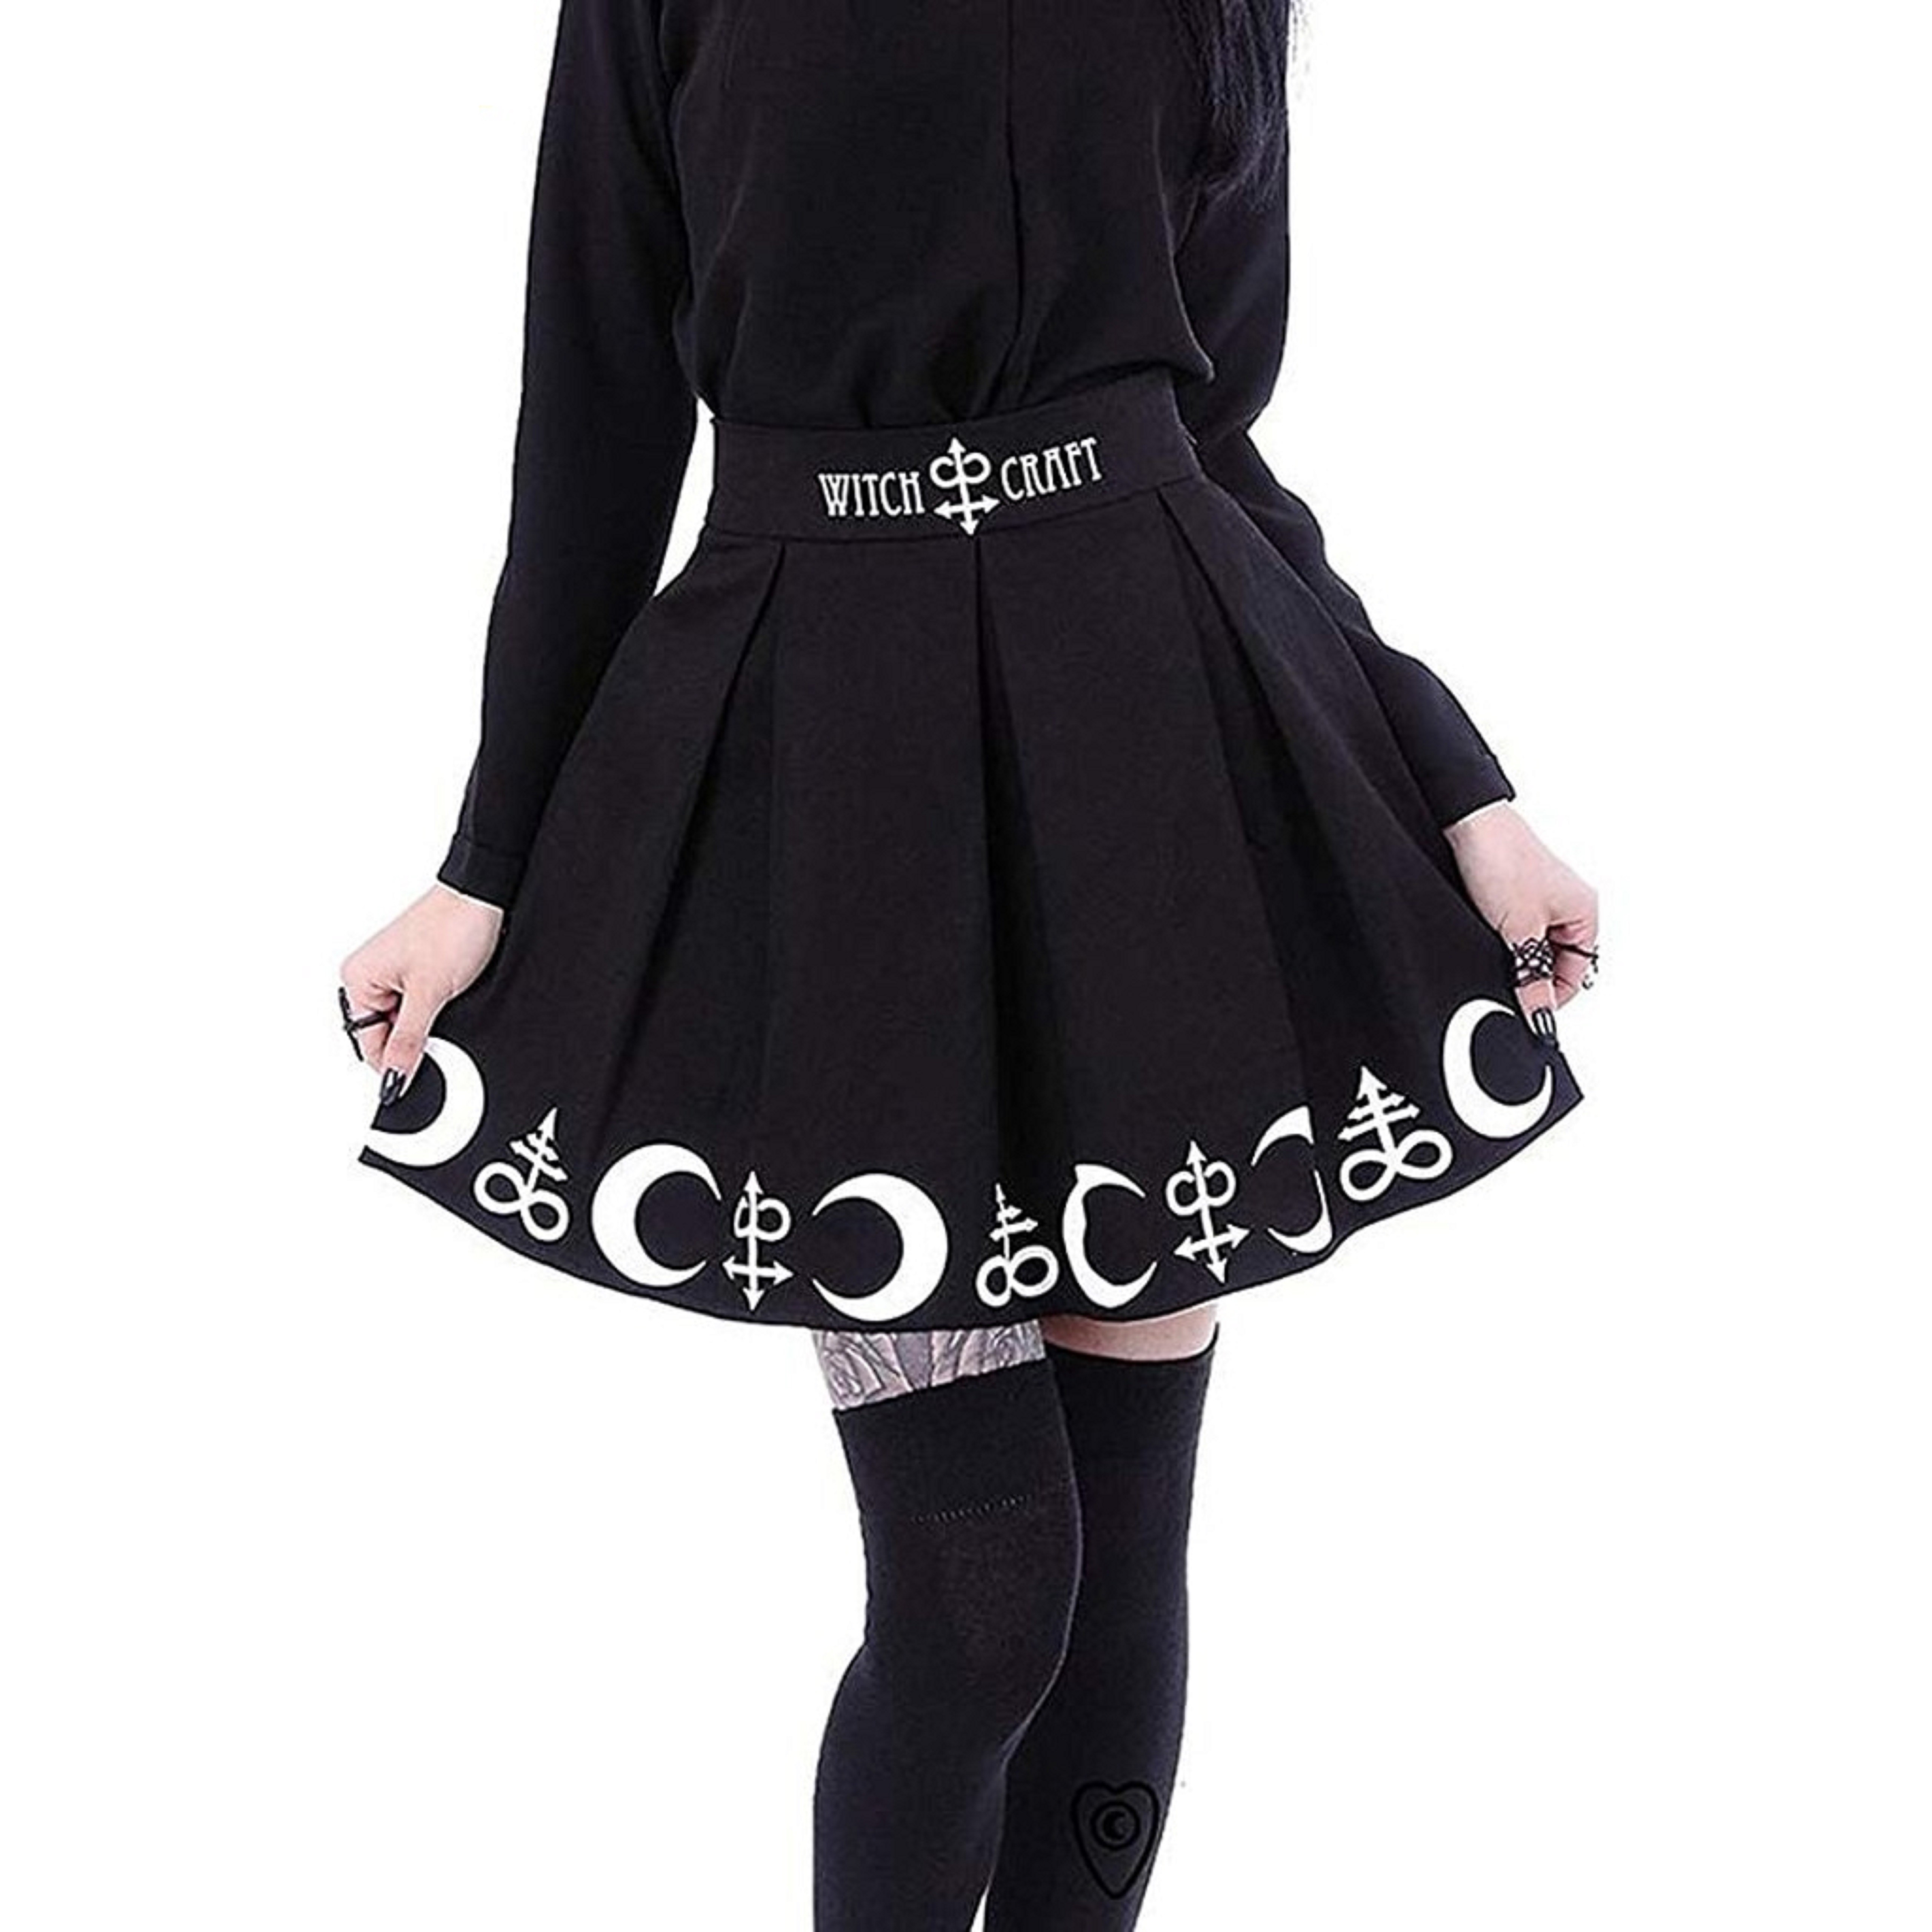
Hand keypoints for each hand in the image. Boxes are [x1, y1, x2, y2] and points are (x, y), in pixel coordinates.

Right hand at [339, 882, 504, 1104]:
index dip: (394, 1065)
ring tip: (446, 1001)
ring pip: (405, 1021)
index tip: (417, 1079)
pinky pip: (417, 1004)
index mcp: (357, 979)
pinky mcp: (414, 969)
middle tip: (440, 1026)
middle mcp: (367, 975)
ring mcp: (391, 972)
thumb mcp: (430, 995)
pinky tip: (449, 996)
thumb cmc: (452, 928)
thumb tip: (393, 1079)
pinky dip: (433, 1009)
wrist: (483, 896)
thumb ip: (409, 1041)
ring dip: (426, 1022)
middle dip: (413, 1040)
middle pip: (386, 1034)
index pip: (368, 1044)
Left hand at [1442, 800, 1598, 1040]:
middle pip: (1554, 964)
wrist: (1467, 821)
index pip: (1577, 975)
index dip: (1552, 998)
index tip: (1526, 1014)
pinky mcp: (1514, 894)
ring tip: (1493, 954)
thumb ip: (1531, 978)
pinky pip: (1515, 931)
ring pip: (1532, 949)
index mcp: (1584, 913)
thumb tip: (1541, 1018)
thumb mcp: (1518, 931)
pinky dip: (1502, 941)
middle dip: (1531, 978)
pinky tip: (1485, 939)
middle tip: (1504, 986)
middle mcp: (1568, 906)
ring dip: (1514, 959)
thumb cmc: (1503, 860)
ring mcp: (1541, 899)